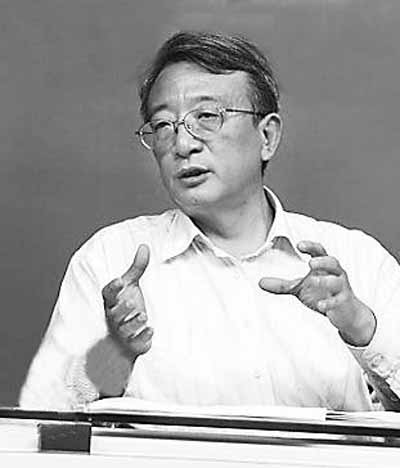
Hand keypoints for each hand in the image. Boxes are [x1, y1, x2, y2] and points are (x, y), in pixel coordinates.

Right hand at [102, 244, 152, 357]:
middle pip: (114, 314)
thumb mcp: (131, 285)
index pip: (107, 295)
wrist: (128, 334)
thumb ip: (137, 268)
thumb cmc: (126, 305)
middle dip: (122, 310)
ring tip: (144, 316)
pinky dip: (143, 338)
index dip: (112, 288)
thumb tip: (144, 246)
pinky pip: (137, 343)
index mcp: (111, 301)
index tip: (119, 280)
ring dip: (134, 323)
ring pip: (125, 330)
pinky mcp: (133, 345)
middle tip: (131, 303)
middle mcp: (114, 318)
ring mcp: (122, 333)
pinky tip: (151, 330)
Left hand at [258, 240, 375, 345]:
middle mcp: (336, 274)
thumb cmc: (322, 294)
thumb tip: (260, 283)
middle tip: (311, 263)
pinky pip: (338, 301)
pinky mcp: (344, 302)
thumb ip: (283, 284)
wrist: (346, 313)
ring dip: (325, 280)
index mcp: (324, 266)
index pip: (320, 251)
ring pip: (337, 281)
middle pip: (333, 262)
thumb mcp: (301, 288)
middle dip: (323, 261)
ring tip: (313, 281)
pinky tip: (320, 305)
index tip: (300, 245)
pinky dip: (329, 303)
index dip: (311, 246)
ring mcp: (341, 287)